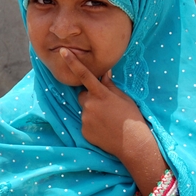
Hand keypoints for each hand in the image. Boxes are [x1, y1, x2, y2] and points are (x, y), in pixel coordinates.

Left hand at [59, 48, 166, 195]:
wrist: (133, 144)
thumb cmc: (131, 118)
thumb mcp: (124, 98)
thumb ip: (110, 86)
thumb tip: (104, 72)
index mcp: (101, 94)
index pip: (84, 75)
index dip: (73, 62)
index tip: (63, 52)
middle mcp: (90, 105)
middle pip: (83, 95)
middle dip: (90, 97)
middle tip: (105, 106)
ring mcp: (85, 118)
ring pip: (84, 110)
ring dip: (92, 111)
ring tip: (107, 120)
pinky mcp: (83, 131)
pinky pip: (85, 123)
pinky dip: (92, 124)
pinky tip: (104, 129)